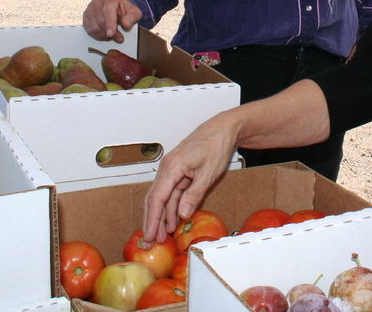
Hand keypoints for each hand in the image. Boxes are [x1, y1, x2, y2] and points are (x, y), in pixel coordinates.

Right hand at [82, 0, 141, 42]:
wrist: (119, 9)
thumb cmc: (127, 10)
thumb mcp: (135, 13)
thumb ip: (132, 18)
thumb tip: (125, 25)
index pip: (108, 9)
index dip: (110, 22)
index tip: (111, 34)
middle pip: (100, 20)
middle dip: (110, 33)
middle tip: (120, 38)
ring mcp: (89, 7)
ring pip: (94, 27)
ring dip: (105, 35)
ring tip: (114, 34)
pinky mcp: (85, 16)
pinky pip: (89, 30)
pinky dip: (98, 35)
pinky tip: (106, 33)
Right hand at [141, 111, 241, 243]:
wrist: (222, 129)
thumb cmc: (216, 146)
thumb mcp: (208, 173)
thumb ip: (194, 195)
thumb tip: (181, 214)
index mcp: (172, 167)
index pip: (157, 198)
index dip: (152, 220)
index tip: (149, 235)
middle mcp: (167, 168)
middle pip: (154, 199)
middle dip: (151, 222)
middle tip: (149, 241)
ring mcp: (172, 170)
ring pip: (162, 198)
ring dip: (161, 217)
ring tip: (161, 237)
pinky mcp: (178, 172)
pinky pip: (171, 193)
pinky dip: (170, 208)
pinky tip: (171, 222)